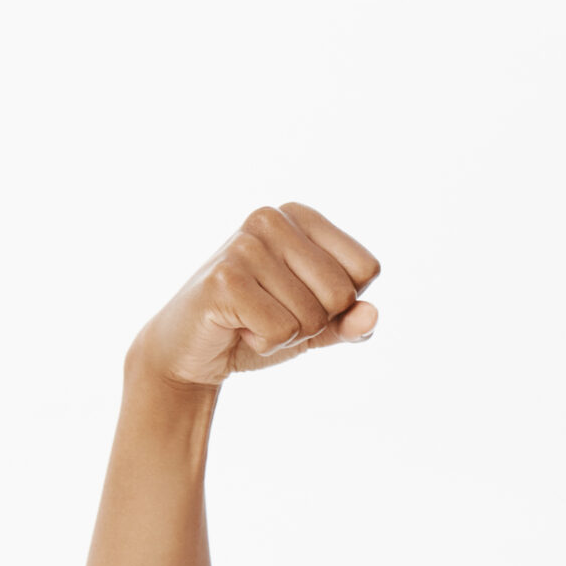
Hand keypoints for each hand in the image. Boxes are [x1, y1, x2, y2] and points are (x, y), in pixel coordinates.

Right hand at [129, 202, 381, 388]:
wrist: (193, 349)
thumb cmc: (259, 324)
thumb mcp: (316, 324)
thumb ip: (349, 321)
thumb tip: (372, 315)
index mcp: (301, 216)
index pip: (366, 268)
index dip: (342, 302)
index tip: (301, 297)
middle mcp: (271, 219)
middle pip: (342, 294)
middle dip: (314, 322)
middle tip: (272, 312)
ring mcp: (245, 245)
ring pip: (312, 316)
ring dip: (286, 335)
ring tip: (251, 318)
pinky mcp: (224, 278)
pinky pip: (281, 330)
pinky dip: (265, 342)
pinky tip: (237, 326)